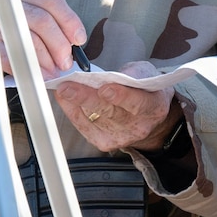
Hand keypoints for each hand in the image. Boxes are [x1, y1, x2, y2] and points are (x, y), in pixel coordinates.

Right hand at [11, 0, 86, 81]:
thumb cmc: (6, 20)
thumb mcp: (25, 12)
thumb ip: (48, 23)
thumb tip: (70, 44)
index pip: (50, 0)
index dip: (69, 20)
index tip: (78, 39)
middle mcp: (7, 3)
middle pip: (42, 20)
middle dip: (59, 44)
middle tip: (65, 62)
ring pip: (28, 38)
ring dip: (45, 58)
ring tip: (53, 71)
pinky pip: (8, 56)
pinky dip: (26, 67)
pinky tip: (36, 74)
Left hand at [53, 61, 180, 152]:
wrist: (149, 118)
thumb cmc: (145, 91)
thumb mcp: (146, 74)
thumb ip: (130, 73)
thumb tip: (105, 75)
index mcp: (153, 107)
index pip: (137, 103)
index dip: (120, 96)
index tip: (104, 88)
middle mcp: (138, 126)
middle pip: (110, 113)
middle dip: (86, 98)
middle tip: (68, 87)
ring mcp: (120, 137)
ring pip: (93, 119)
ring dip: (75, 103)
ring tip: (63, 88)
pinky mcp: (104, 142)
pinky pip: (84, 126)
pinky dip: (72, 110)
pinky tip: (65, 98)